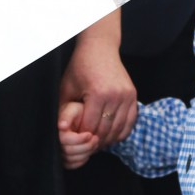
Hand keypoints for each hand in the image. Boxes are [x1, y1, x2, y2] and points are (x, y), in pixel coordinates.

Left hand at [57, 24, 137, 146]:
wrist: (99, 48)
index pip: (90, 127)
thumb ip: (64, 110)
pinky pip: (130, 121)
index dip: (82, 137)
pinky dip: (122, 132)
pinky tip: (112, 136)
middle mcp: (115, 96)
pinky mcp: (133, 95)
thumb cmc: (80, 67)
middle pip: (105, 130)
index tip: (76, 140)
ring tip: (99, 143)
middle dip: (95, 141)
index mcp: (97, 94)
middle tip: (87, 146)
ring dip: (109, 139)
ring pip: (119, 128)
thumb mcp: (67, 87)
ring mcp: (127, 96)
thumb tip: (61, 130)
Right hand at [57, 99, 99, 169]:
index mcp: (55, 129)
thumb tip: (61, 126)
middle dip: (85, 147)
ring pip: (70, 159)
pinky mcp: (63, 158)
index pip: (64, 140)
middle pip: (68, 151)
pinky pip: (71, 165)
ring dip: (86, 153)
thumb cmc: (77, 111)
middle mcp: (54, 141)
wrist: (80, 117)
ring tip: (94, 143)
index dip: (79, 139)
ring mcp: (58, 150)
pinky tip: (88, 151)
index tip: (89, 134)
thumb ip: (68, 116)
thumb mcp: (73, 109)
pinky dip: (82, 160)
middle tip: (96, 138)